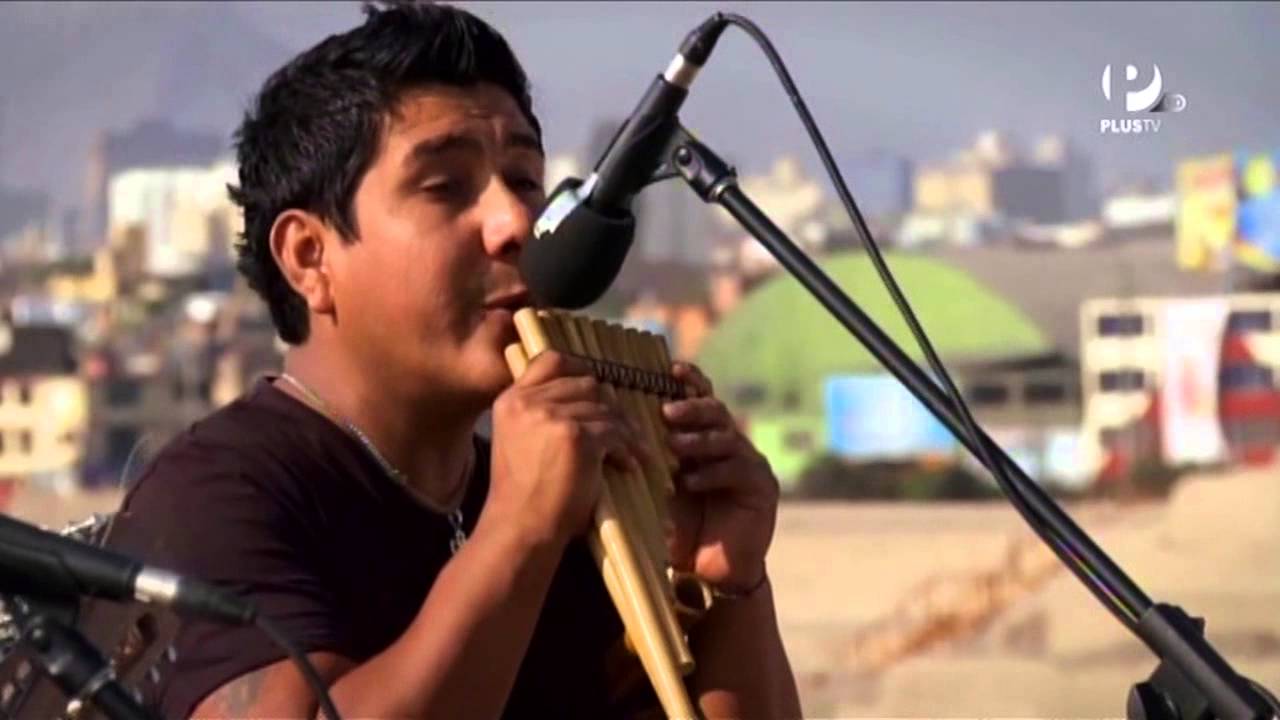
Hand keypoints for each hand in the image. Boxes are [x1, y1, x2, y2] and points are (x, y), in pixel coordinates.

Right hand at [487, 351, 648, 548]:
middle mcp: (529, 402)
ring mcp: (552, 415)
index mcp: (511, 400)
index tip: (597, 390)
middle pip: (586, 383)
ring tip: (630, 451)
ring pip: (605, 409)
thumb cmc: (523, 495)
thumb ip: (540, 414)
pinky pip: (614, 433)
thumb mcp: (519, 442)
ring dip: (623, 431)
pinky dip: (626, 449)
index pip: (551, 360)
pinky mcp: (577, 436)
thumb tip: (590, 395)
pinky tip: (627, 465)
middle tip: (622, 429)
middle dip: (609, 407)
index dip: (580, 368)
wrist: (520, 527)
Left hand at [664, 363, 779, 595]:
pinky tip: (692, 481)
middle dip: (692, 408)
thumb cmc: (677, 528)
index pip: (700, 400)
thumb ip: (646, 461)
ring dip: (699, 440)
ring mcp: (749, 464)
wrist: (708, 573)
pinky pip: (739, 470)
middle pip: (715, 412)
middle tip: (668, 411)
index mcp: (704, 439)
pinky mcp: (762, 487)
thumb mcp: (656, 489)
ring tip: (674, 446)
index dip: (689, 382)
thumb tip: (611, 428)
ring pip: (727, 439)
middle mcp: (729, 445)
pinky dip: (713, 473)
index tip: (670, 369)